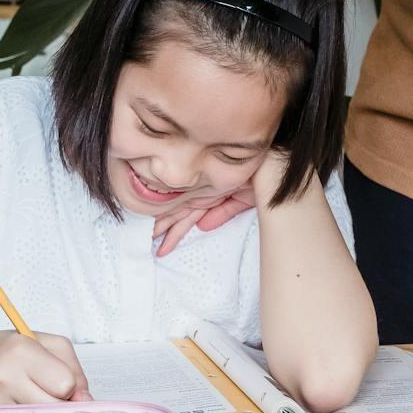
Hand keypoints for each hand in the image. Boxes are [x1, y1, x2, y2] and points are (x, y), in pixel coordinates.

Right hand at [0, 331, 90, 403]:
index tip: (56, 379)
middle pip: (54, 409)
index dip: (68, 385)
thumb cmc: (11, 351)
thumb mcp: (48, 344)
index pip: (64, 384)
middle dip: (58, 403)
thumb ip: (74, 370)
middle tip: (44, 391)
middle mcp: (3, 378)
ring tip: (30, 399)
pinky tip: (19, 411)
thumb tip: (85, 402)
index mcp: (21, 351)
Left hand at [153, 152, 293, 256]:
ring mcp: (202, 194)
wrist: (271, 167)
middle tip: (141, 239)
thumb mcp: (242, 198)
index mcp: (208, 190)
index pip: (186, 211)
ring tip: (146, 244)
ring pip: (177, 215)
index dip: (171, 226)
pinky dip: (177, 232)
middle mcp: (202, 192)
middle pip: (176, 211)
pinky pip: (188, 218)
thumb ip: (223, 211)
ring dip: (162, 230)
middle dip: (160, 225)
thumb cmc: (261, 179)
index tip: (156, 238)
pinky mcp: (207, 199)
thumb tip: (203, 227)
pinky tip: (164, 245)